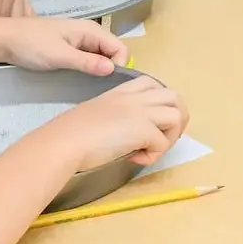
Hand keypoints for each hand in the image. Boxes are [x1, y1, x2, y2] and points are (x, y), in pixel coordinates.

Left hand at [0, 17, 127, 75]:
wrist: (3, 40)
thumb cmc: (31, 45)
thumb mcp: (60, 55)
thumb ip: (87, 62)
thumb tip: (113, 69)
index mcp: (90, 30)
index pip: (120, 47)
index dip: (119, 64)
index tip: (107, 82)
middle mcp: (88, 33)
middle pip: (112, 52)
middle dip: (111, 68)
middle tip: (98, 87)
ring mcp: (78, 41)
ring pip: (100, 57)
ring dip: (98, 70)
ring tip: (88, 85)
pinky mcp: (68, 49)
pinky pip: (87, 59)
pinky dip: (88, 69)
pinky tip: (78, 79)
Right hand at [34, 75, 186, 169]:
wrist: (64, 142)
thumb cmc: (71, 133)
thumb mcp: (96, 114)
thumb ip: (115, 117)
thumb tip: (125, 136)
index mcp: (121, 92)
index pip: (152, 84)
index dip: (157, 103)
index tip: (145, 122)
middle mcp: (135, 97)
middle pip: (174, 97)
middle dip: (175, 119)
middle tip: (159, 138)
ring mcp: (141, 111)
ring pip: (178, 115)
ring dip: (169, 137)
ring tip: (150, 149)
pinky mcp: (144, 129)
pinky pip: (163, 143)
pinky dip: (153, 155)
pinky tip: (134, 159)